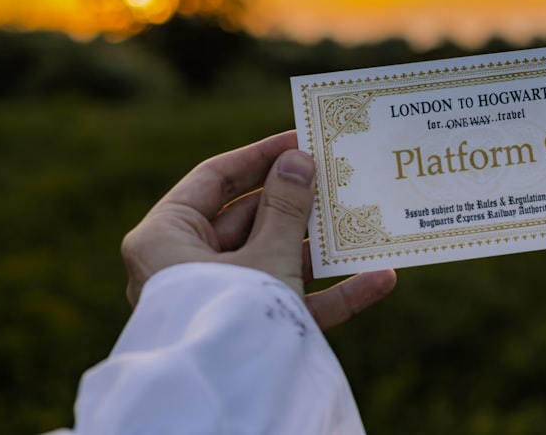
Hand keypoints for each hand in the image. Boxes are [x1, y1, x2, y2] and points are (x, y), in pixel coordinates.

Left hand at [120, 131, 395, 329]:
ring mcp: (219, 300)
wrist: (223, 409)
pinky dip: (330, 293)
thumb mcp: (265, 255)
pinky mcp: (248, 332)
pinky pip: (289, 303)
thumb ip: (287, 207)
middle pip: (250, 219)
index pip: (215, 179)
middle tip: (337, 176)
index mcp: (166, 237)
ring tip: (363, 222)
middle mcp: (186, 266)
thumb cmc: (231, 319)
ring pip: (274, 260)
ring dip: (321, 248)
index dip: (260, 156)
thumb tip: (299, 158)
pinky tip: (379, 279)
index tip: (300, 137)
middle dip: (299, 203)